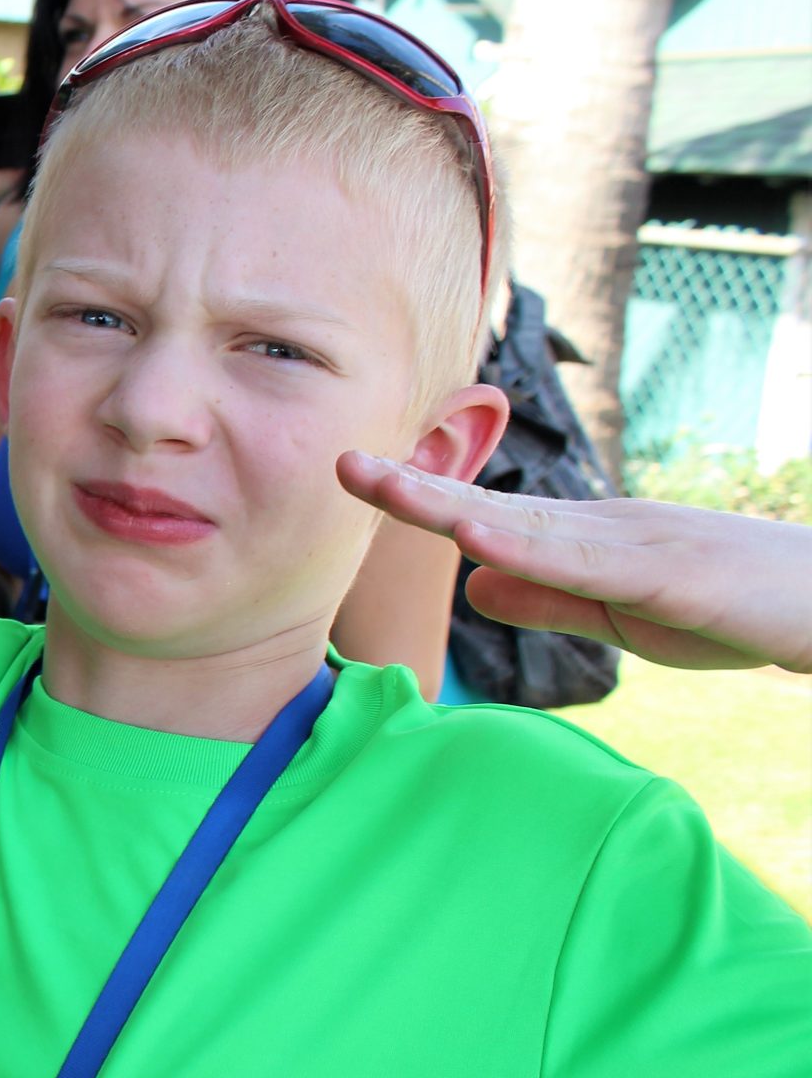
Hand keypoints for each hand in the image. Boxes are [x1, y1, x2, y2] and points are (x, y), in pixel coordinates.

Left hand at [339, 451, 811, 673]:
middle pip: (495, 506)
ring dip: (452, 505)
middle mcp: (606, 526)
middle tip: (341, 460)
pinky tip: (474, 536)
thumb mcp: (624, 617)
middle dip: (415, 487)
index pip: (490, 518)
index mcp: (589, 539)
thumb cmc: (736, 612)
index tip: (356, 478)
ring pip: (529, 524)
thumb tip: (471, 583)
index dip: (423, 499)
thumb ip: (550, 599)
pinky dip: (527, 548)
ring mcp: (639, 544)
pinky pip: (587, 561)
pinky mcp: (672, 575)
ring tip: (384, 486)